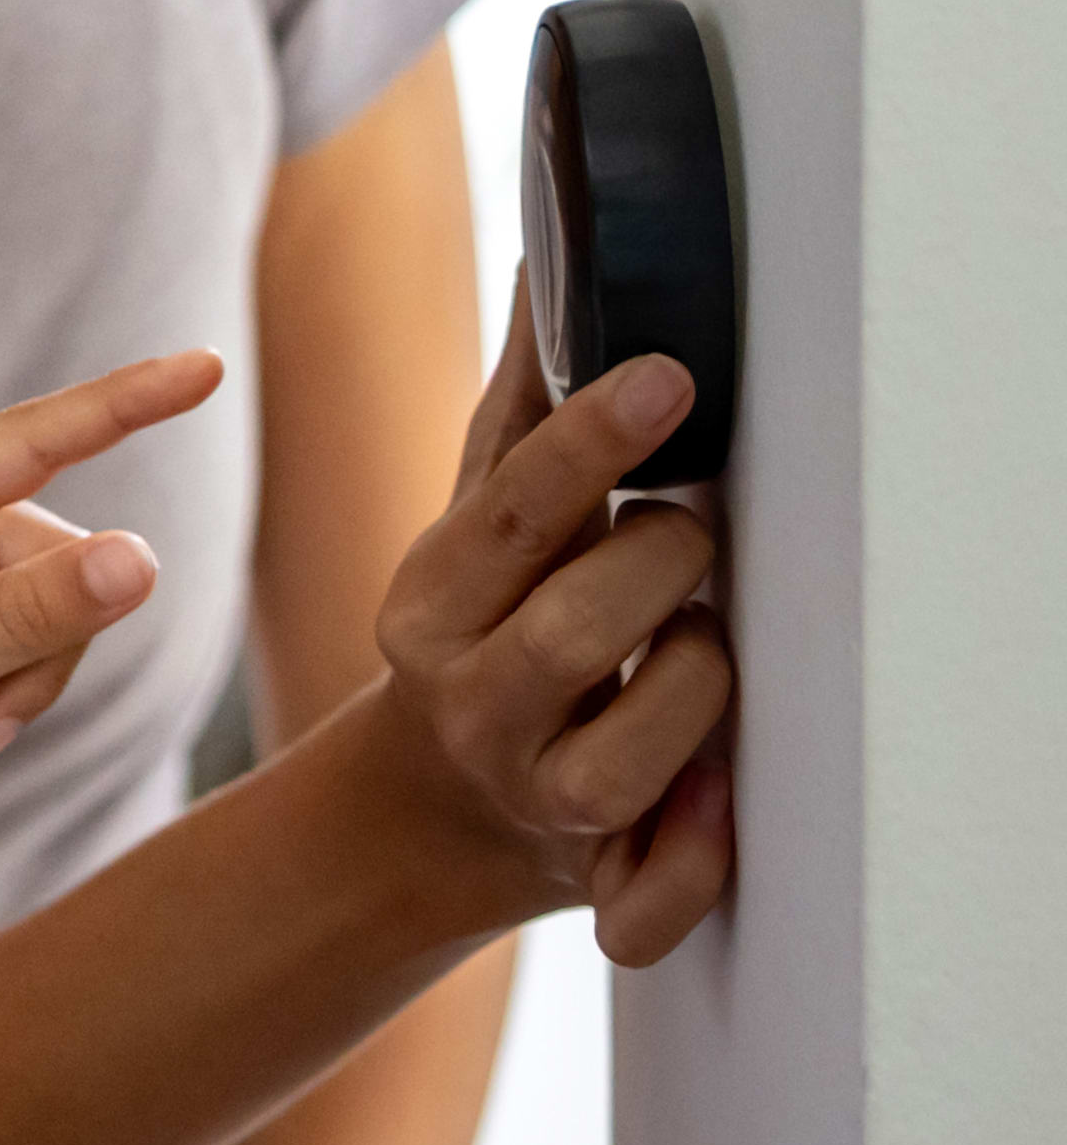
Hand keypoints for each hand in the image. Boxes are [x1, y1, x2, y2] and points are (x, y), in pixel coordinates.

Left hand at [0, 353, 225, 880]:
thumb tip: (143, 556)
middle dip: (43, 642)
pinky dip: (12, 701)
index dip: (128, 402)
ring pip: (64, 608)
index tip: (210, 366)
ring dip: (28, 685)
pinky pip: (40, 648)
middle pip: (63, 551)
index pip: (36, 437)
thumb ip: (37, 610)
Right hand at [372, 282, 736, 961]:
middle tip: (691, 536)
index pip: (513, 512)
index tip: (668, 377)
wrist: (431, 811)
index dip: (593, 441)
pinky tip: (714, 799)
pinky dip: (693, 860)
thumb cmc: (484, 634)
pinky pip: (648, 893)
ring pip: (631, 755)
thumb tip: (551, 250)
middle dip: (665, 564)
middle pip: (578, 629)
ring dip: (696, 685)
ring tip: (701, 646)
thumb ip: (519, 407)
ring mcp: (530, 796)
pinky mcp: (587, 877)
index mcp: (430, 604)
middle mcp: (468, 702)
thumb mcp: (478, 527)